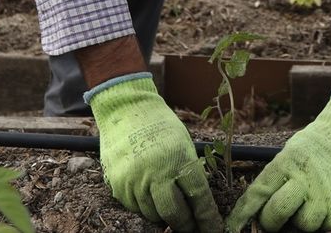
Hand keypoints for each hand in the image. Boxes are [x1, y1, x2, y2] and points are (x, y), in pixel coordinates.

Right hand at [87, 73, 221, 232]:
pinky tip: (148, 194)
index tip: (212, 228)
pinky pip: (134, 207)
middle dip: (185, 224)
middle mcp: (156, 174)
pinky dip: (144, 206)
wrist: (126, 109)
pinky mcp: (117, 185)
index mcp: (179, 161)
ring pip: (153, 214)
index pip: (198, 198)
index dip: (207, 218)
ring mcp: (134, 181)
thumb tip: (197, 205)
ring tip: (169, 207)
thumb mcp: (184, 145)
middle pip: (174, 214)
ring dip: (163, 215)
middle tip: (191, 227)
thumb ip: (189, 174)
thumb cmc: (160, 126)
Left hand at [227, 91, 330, 231]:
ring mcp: (323, 196)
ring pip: (304, 225)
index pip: (257, 194)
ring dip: (305, 218)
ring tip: (314, 199)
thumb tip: (258, 209)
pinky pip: (327, 228)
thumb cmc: (315, 148)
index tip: (231, 228)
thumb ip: (275, 179)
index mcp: (285, 164)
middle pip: (276, 215)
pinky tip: (330, 202)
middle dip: (272, 221)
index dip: (241, 215)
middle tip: (277, 217)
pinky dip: (327, 220)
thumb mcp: (289, 153)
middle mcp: (302, 180)